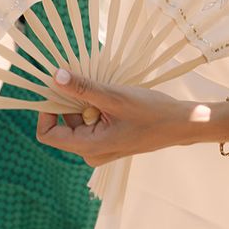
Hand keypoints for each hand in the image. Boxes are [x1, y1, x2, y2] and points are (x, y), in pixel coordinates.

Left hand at [36, 70, 205, 166]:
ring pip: (78, 120)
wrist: (181, 124)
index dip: (46, 110)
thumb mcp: (114, 96)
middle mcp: (91, 151)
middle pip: (64, 124)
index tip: (57, 88)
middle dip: (71, 101)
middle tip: (89, 82)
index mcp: (88, 147)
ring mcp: (101, 147)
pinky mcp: (110, 140)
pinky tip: (114, 97)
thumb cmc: (151, 112)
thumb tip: (55, 77)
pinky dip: (97, 106)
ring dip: (86, 102)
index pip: (47, 134)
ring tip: (107, 91)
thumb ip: (83, 88)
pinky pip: (92, 122)